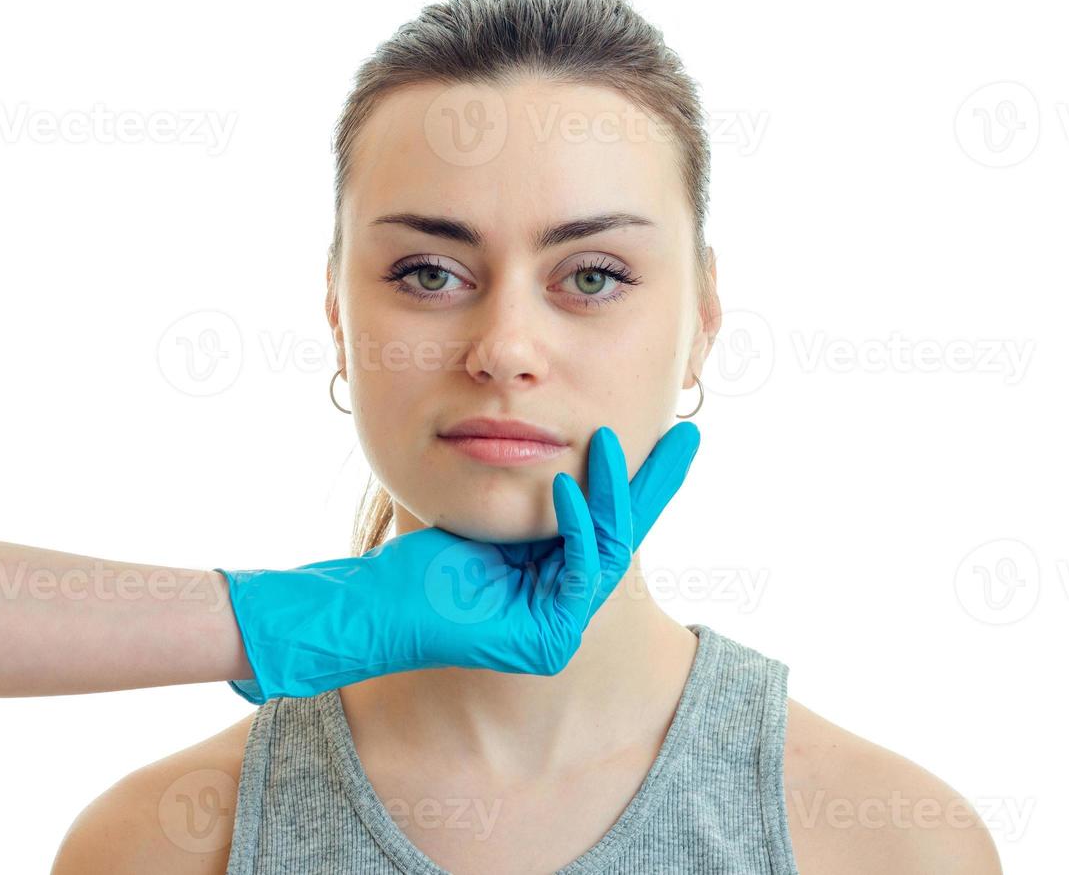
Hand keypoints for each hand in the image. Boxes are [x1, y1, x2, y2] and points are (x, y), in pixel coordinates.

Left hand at [216, 421, 700, 700]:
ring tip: (606, 440)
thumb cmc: (426, 553)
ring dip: (610, 492)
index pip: (615, 518)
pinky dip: (576, 526)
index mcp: (561, 573)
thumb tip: (576, 433)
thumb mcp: (499, 506)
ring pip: (608, 549)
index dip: (648, 478)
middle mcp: (570, 602)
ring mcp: (563, 625)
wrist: (380, 600)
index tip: (679, 432)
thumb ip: (543, 486)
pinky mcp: (548, 637)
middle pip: (626, 532)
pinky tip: (569, 487)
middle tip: (688, 436)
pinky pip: (579, 573)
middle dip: (657, 483)